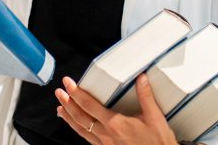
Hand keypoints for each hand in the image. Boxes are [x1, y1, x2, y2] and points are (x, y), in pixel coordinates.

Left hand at [55, 74, 178, 144]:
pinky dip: (78, 130)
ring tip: (60, 108)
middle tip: (59, 92)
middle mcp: (106, 135)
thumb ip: (145, 96)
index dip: (76, 93)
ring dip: (68, 118)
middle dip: (67, 103)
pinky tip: (76, 126)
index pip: (89, 105)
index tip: (68, 83)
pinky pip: (88, 139)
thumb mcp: (154, 117)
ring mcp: (105, 144)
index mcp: (115, 124)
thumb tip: (141, 78)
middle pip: (80, 117)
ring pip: (80, 130)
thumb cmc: (158, 142)